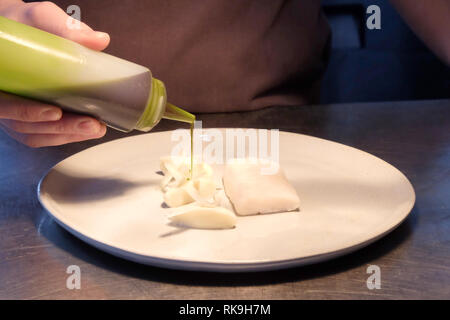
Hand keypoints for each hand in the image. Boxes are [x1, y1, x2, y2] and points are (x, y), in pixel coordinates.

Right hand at [0, 1, 108, 146]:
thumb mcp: (40, 19)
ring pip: (32, 133)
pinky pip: (40, 134)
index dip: (26, 111)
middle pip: (22, 123)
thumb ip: (64, 28)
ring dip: (66, 133)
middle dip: (60, 127)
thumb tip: (100, 40)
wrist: (21, 32)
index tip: (54, 112)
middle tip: (90, 124)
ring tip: (95, 128)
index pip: (2, 102)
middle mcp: (0, 96)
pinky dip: (64, 135)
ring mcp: (11, 109)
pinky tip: (87, 131)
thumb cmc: (27, 26)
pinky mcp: (25, 118)